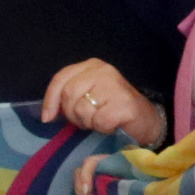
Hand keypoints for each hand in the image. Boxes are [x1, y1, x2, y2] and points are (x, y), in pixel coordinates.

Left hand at [39, 58, 166, 147]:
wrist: (146, 121)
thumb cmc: (112, 109)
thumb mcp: (88, 95)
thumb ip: (70, 96)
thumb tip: (47, 114)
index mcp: (92, 66)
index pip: (61, 79)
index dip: (50, 99)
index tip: (47, 118)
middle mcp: (102, 71)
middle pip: (68, 94)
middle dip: (72, 114)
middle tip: (85, 120)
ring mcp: (114, 85)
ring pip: (81, 109)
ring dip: (88, 122)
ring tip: (100, 121)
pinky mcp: (123, 103)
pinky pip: (98, 121)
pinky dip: (102, 128)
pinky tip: (112, 125)